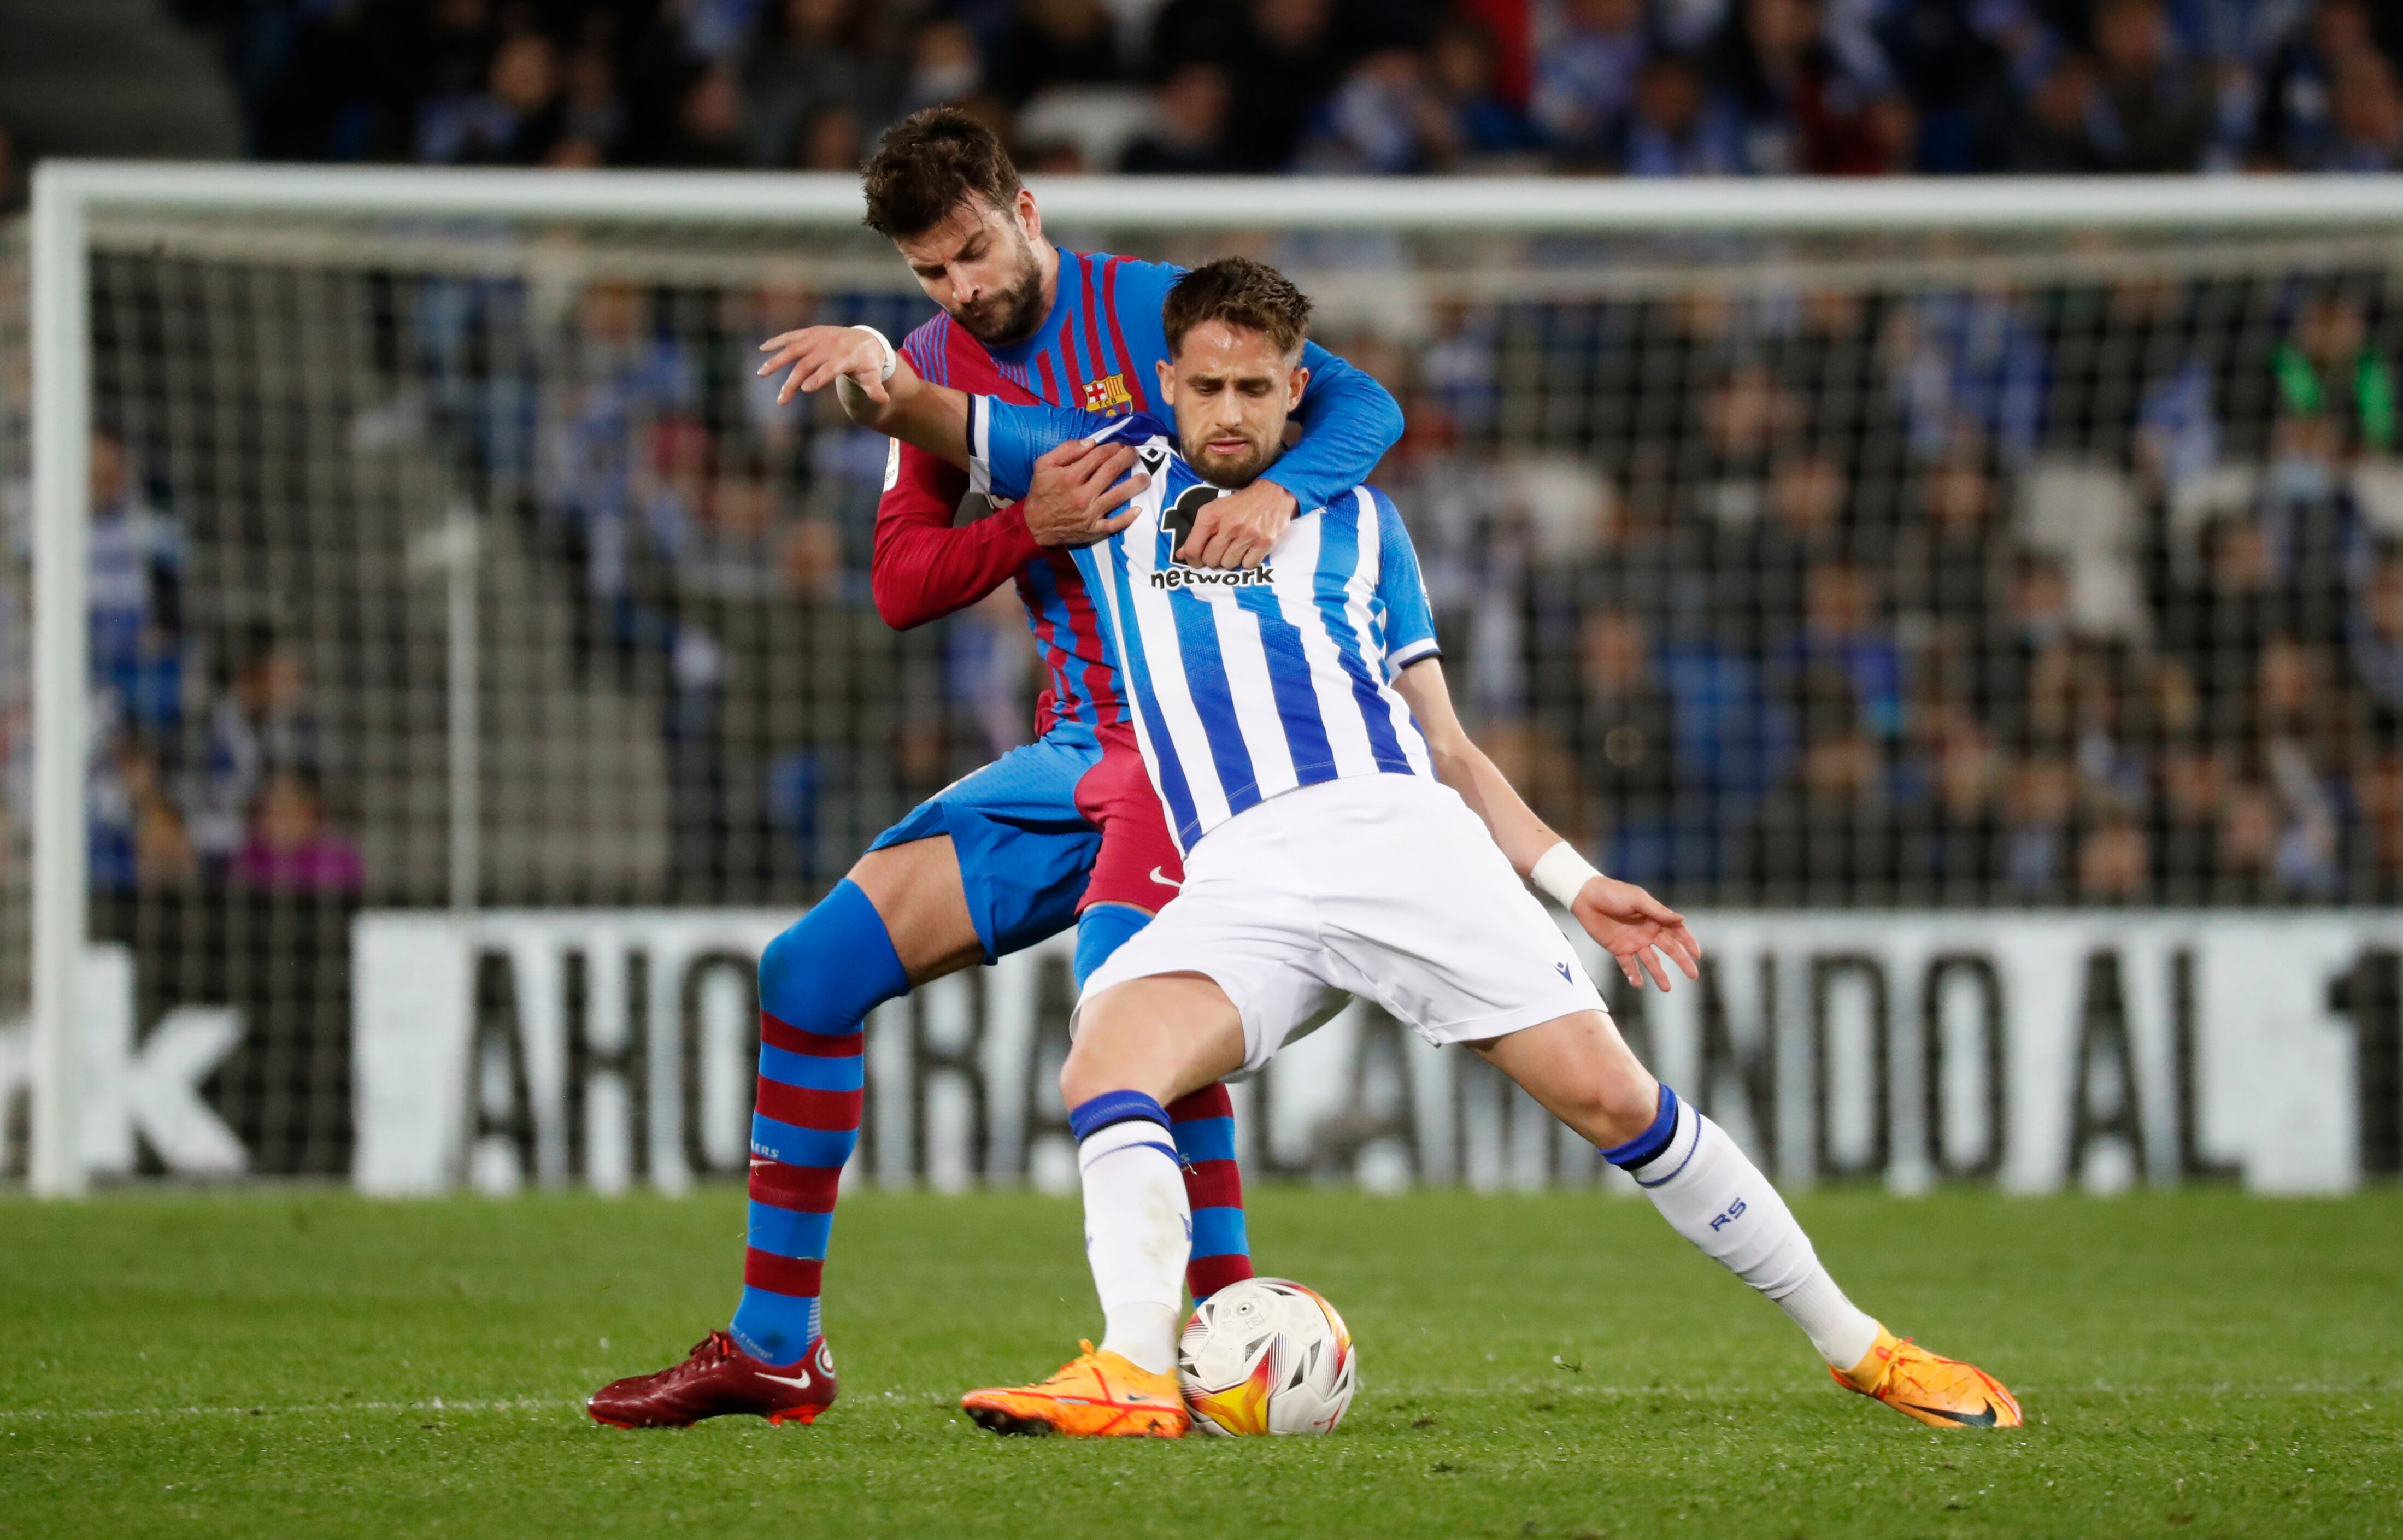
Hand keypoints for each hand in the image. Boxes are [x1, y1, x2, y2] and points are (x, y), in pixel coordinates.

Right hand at [757, 326, 890, 408]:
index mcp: (846, 357)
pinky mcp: (811, 333)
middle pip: (808, 364)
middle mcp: (830, 345)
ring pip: (795, 349)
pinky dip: (778, 341)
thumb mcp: (874, 375)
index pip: (830, 368)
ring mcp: (819, 337)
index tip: (805, 389)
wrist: (866, 339)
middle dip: (793, 382)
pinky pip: (792, 336)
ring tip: (761, 373)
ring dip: (777, 360)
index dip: (818, 377)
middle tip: (781, 400)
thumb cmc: (868, 363)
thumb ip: (875, 387)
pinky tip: (763, 349)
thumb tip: (884, 399)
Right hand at [1021, 438, 1148, 546]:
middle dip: (1127, 459)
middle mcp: (1082, 494)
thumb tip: (1091, 442)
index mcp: (1070, 476)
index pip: (1098, 456)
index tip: (1120, 444)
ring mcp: (1090, 513)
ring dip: (1135, 484)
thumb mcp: (1043, 465)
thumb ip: (1066, 450)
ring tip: (1145, 477)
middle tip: (1135, 453)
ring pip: (1118, 495)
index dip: (1112, 447)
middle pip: (1111, 471)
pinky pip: (1114, 524)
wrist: (1035, 525)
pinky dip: (1127, 518)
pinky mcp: (1094, 529)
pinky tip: (1138, 509)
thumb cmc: (1041, 492)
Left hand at [1180, 479, 1293, 568]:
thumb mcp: (1214, 510)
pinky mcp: (1265, 542)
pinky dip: (1247, 561)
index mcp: (1212, 515)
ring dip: (1230, 560)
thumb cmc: (1239, 504)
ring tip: (1236, 547)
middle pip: (1211, 560)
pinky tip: (1249, 549)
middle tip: (1220, 551)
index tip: (1196, 560)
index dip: (1192, 559)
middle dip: (1213, 559)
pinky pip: (1248, 565)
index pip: (1193, 549)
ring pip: (1228, 564)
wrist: (1272, 493)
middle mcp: (1229, 525)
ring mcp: (1248, 534)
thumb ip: (1197, 533)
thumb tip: (1181, 554)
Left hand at [1569, 877, 1700, 992]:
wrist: (1586, 897)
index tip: (1697, 954)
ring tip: (1667, 988)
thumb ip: (1658, 911)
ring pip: (1650, 961)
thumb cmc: (1614, 893)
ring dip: (1659, 974)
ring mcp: (1633, 941)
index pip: (1677, 932)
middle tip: (1693, 975)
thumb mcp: (1637, 899)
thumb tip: (1682, 919)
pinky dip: (1633, 974)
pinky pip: (1628, 965)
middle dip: (1681, 961)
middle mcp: (1647, 931)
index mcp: (1655, 918)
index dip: (1688, 942)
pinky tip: (1638, 984)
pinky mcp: (1618, 949)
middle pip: (1669, 949)